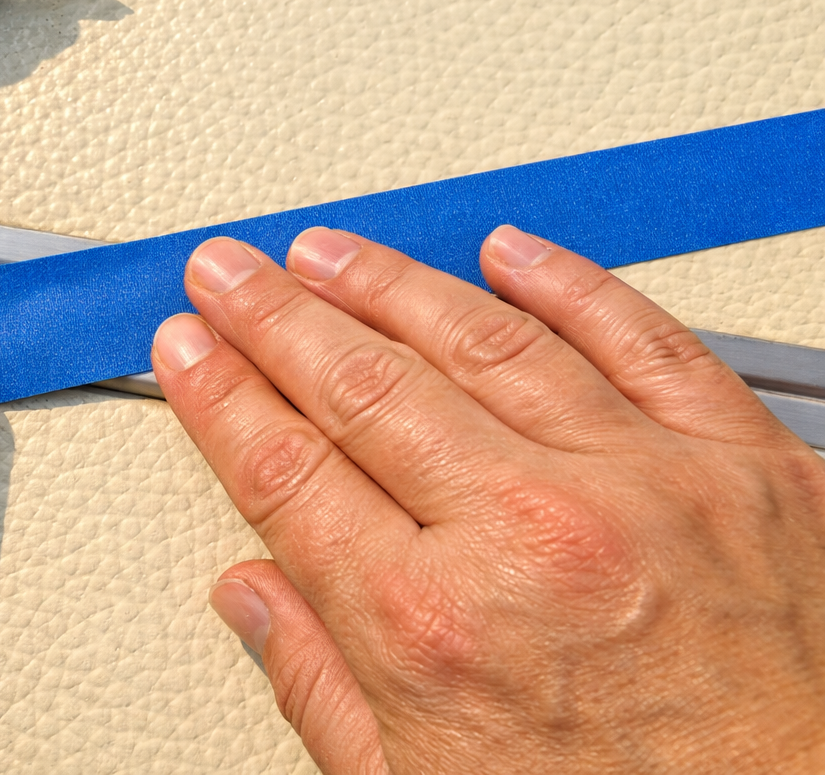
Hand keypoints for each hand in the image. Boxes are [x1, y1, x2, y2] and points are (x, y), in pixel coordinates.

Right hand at [152, 226, 824, 774]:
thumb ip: (322, 686)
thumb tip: (253, 600)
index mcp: (433, 629)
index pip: (284, 470)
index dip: (220, 396)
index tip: (189, 353)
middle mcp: (533, 539)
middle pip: (362, 386)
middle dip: (274, 316)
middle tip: (228, 273)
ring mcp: (645, 489)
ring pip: (483, 339)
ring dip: (387, 284)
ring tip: (328, 253)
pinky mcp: (749, 470)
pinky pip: (643, 339)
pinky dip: (567, 283)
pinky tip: (507, 252)